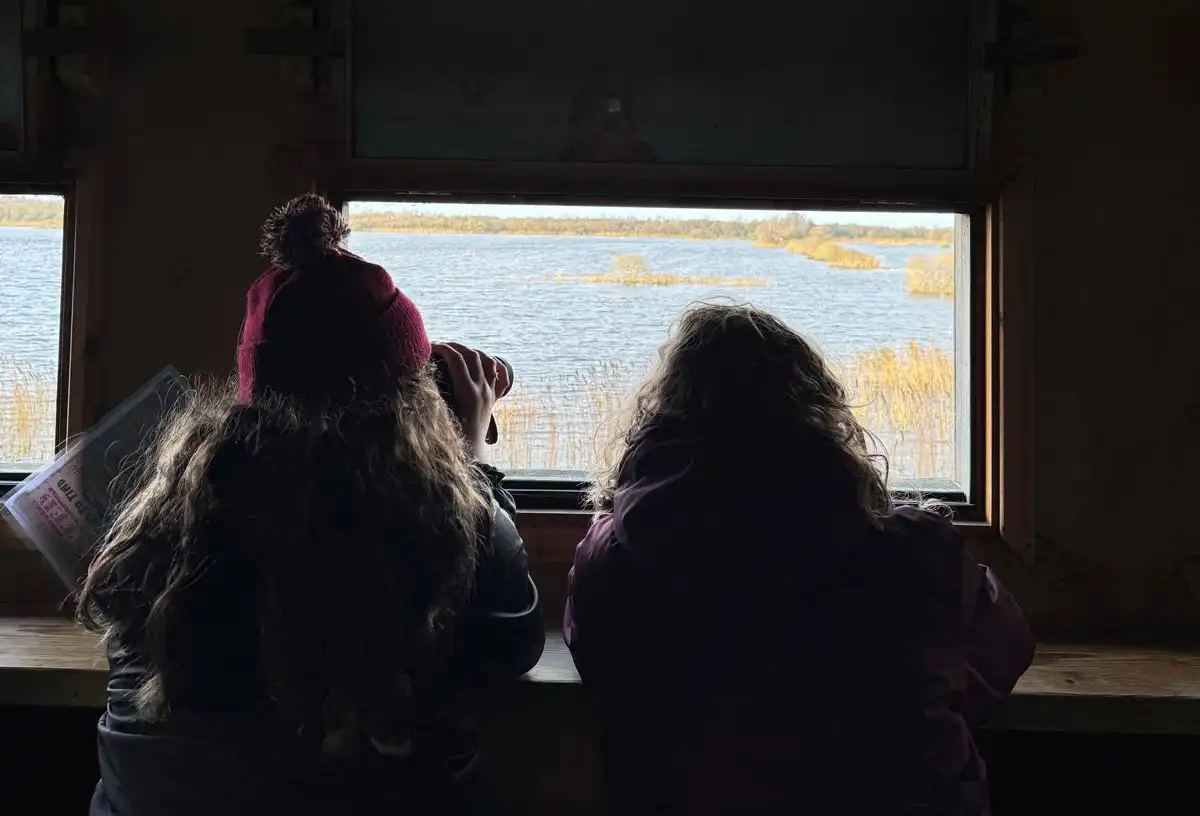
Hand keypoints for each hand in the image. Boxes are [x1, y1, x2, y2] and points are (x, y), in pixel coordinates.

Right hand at [432, 342, 508, 458]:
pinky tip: (482, 363)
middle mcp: (482, 389)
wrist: (470, 453)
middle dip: (456, 346)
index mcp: (468, 392)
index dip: (443, 349)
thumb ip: (433, 392)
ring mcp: (490, 393)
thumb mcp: (439, 413)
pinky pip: (499, 375)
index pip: (457, 359)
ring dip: (472, 352)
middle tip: (441, 347)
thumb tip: (422, 373)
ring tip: (459, 352)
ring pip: (487, 361)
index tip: (430, 347)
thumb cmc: (451, 436)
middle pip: (472, 355)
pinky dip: (491, 365)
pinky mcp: (494, 398)